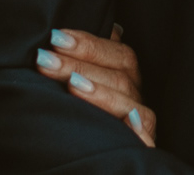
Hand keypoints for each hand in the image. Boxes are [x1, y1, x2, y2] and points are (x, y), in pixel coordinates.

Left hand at [35, 23, 156, 146]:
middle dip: (81, 64)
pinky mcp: (141, 144)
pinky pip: (146, 134)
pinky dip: (137, 126)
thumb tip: (65, 34)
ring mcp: (139, 121)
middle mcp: (135, 96)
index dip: (89, 44)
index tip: (56, 38)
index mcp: (127, 77)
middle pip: (120, 75)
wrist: (93, 158)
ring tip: (71, 84)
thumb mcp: (83, 82)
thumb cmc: (83, 114)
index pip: (118, 53)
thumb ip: (85, 59)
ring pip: (130, 102)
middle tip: (47, 60)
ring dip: (100, 92)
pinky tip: (124, 120)